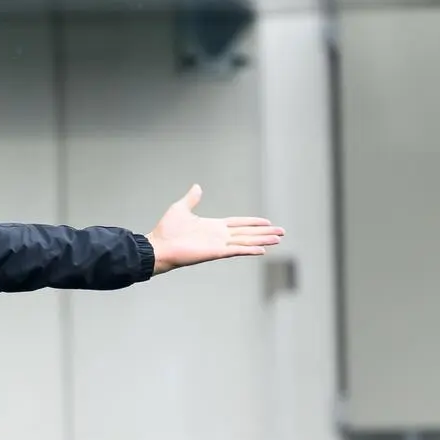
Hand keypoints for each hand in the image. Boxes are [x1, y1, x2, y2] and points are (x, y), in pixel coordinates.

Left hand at [144, 185, 283, 275]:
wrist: (158, 245)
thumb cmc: (166, 230)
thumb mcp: (181, 208)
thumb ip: (192, 199)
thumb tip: (197, 187)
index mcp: (213, 226)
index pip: (238, 223)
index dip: (253, 222)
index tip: (267, 222)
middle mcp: (219, 236)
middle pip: (247, 233)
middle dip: (264, 233)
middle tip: (281, 233)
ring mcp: (218, 245)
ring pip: (246, 241)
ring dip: (262, 240)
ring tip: (278, 239)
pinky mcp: (214, 252)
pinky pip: (235, 250)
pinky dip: (249, 250)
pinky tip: (262, 250)